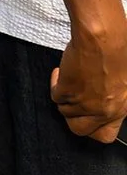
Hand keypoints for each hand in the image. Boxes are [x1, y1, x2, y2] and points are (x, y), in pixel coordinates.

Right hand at [51, 20, 126, 142]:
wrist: (103, 39)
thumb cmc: (119, 52)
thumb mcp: (125, 82)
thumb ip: (116, 98)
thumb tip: (104, 99)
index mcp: (121, 109)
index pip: (105, 135)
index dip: (93, 127)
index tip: (88, 116)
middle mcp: (104, 111)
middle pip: (79, 129)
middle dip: (72, 117)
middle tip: (73, 102)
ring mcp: (85, 103)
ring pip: (64, 110)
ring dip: (64, 96)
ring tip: (69, 78)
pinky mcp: (68, 92)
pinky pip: (55, 96)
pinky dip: (56, 83)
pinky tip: (62, 72)